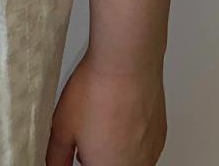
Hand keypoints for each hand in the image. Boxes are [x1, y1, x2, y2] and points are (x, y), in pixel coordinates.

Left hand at [45, 50, 166, 165]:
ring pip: (128, 158)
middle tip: (88, 130)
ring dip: (115, 147)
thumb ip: (57, 156)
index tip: (79, 148)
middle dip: (98, 155)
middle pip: (110, 164)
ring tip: (104, 117)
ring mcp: (150, 153)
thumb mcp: (61, 128)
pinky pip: (143, 146)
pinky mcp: (160, 136)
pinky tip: (121, 113)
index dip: (83, 157)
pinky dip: (132, 136)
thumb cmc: (96, 90)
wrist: (126, 63)